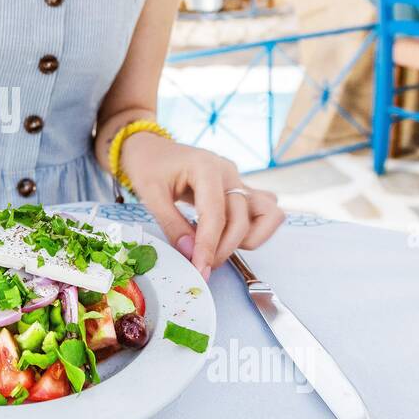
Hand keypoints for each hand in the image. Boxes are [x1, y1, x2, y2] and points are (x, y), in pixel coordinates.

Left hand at [119, 132, 284, 279]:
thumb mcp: (150, 194)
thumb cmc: (150, 166)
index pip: (216, 215)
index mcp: (206, 167)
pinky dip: (255, 230)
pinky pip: (265, 212)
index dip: (209, 246)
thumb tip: (191, 254)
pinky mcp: (241, 190)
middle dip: (224, 248)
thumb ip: (172, 225)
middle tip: (201, 264)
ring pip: (268, 215)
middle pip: (242, 220)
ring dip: (248, 239)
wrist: (153, 149)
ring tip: (218, 246)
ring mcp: (239, 180)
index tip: (200, 269)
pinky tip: (227, 236)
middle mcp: (230, 173)